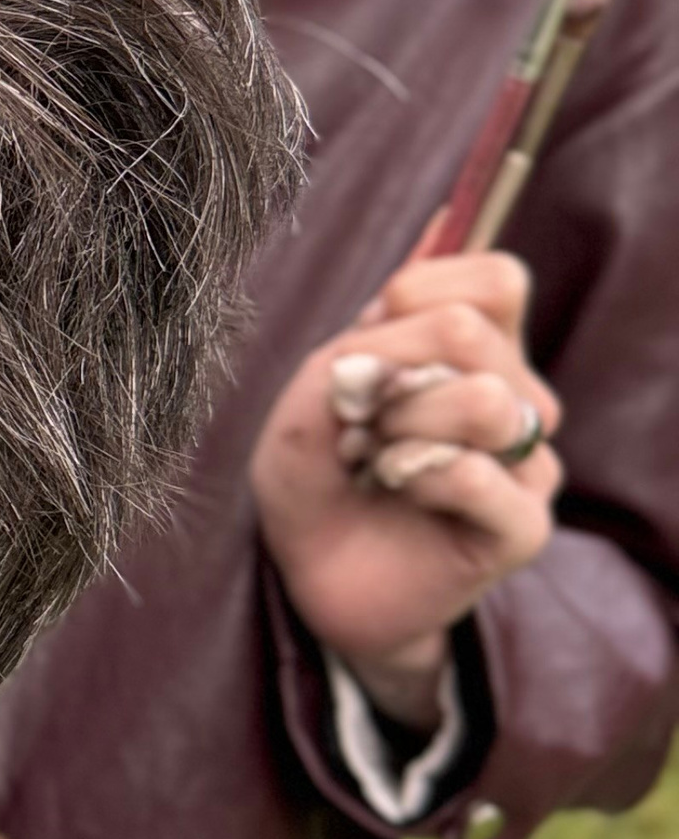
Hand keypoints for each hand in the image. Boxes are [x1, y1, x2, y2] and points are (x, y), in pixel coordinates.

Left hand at [252, 245, 562, 723]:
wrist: (311, 574)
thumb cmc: (315, 474)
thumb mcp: (314, 391)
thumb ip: (370, 334)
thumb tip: (425, 264)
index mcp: (478, 350)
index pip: (496, 278)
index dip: (416, 293)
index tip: (362, 345)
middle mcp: (517, 397)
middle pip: (472, 331)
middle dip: (386, 369)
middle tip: (357, 422)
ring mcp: (528, 462)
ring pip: (485, 400)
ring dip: (400, 426)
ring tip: (373, 461)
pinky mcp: (524, 525)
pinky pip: (481, 475)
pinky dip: (418, 476)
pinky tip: (398, 492)